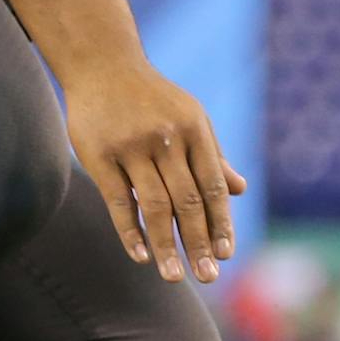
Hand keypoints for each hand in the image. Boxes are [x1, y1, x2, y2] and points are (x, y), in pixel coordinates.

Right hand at [64, 64, 246, 283]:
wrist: (102, 63)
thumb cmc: (151, 97)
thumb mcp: (189, 117)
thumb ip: (212, 155)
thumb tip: (239, 190)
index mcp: (193, 129)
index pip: (212, 185)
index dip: (221, 222)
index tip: (226, 254)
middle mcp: (166, 138)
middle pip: (187, 201)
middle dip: (199, 243)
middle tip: (207, 277)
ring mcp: (132, 147)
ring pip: (154, 206)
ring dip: (167, 246)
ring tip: (175, 276)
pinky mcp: (100, 155)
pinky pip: (119, 201)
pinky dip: (131, 231)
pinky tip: (141, 256)